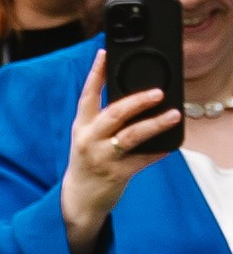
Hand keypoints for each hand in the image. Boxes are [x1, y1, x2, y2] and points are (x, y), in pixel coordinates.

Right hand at [61, 48, 181, 253]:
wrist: (80, 199)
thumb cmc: (89, 161)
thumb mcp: (88, 137)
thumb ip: (105, 118)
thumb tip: (135, 95)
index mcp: (82, 126)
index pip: (87, 95)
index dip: (95, 73)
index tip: (104, 54)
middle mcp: (90, 140)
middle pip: (114, 115)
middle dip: (137, 101)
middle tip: (158, 93)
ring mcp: (103, 157)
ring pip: (131, 137)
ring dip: (155, 125)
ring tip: (173, 115)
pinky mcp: (117, 174)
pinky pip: (142, 160)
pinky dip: (157, 152)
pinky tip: (170, 145)